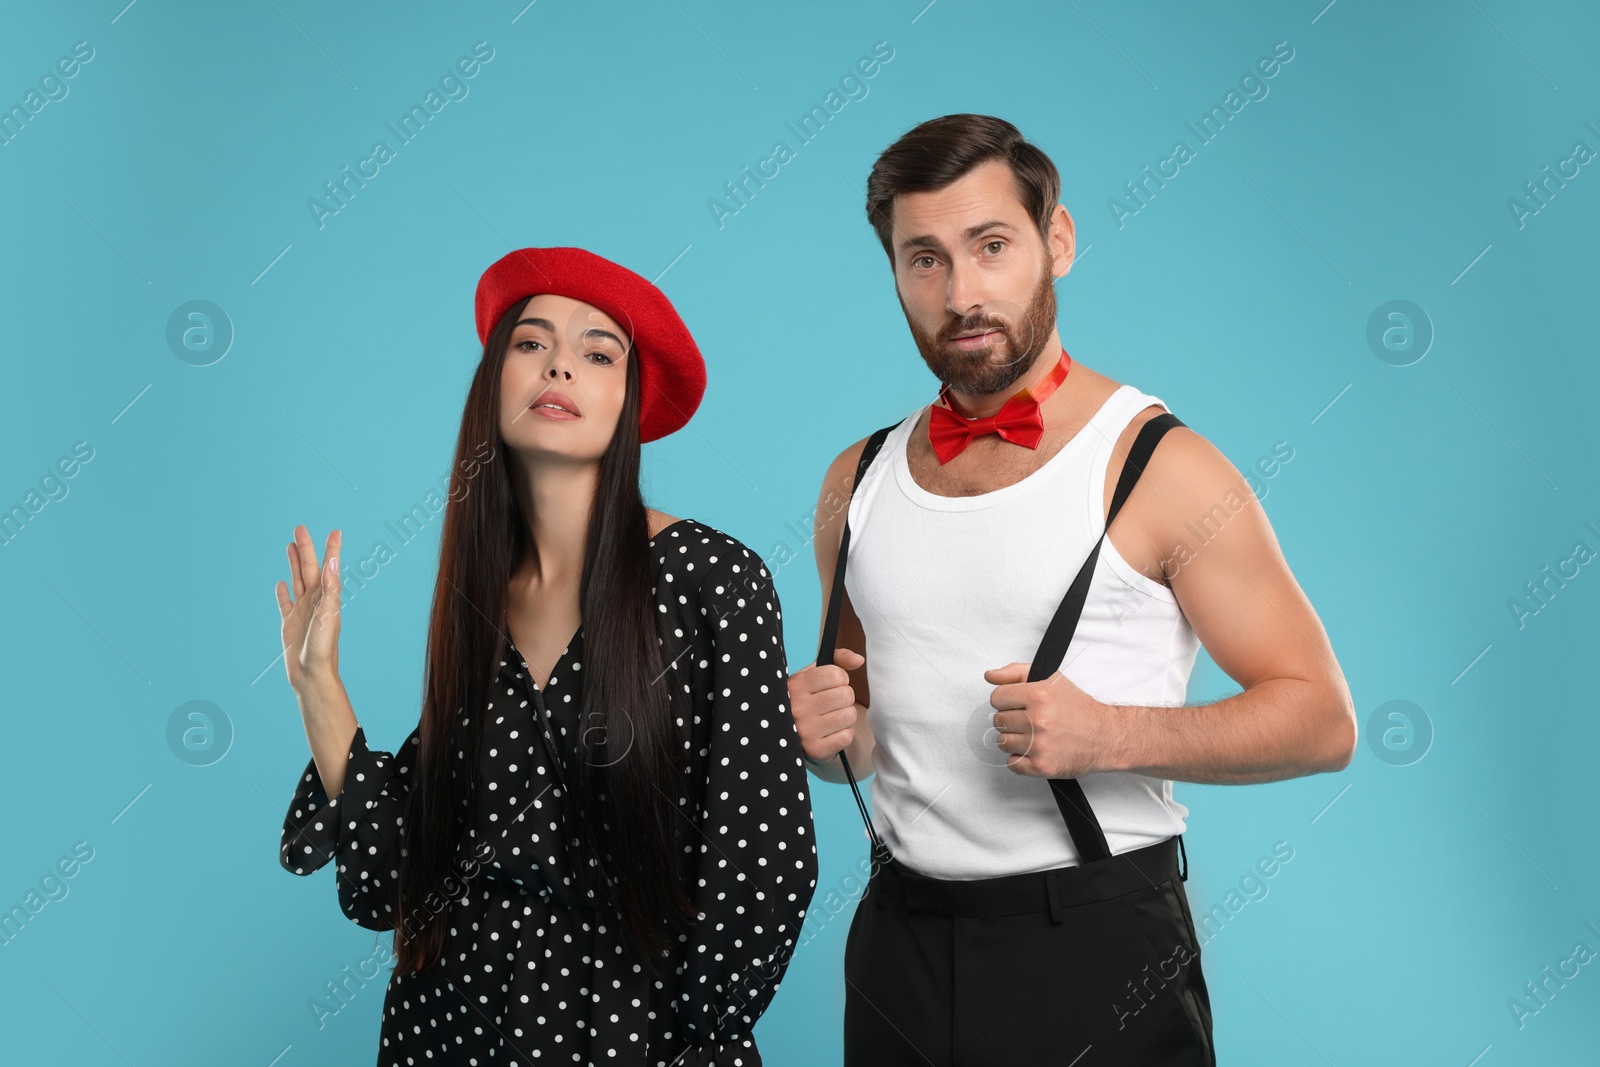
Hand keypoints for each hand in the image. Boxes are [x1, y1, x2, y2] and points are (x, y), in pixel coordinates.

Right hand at [276, 525, 342, 694]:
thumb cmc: (323, 646)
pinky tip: (281, 583)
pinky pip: (285, 603)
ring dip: (293, 563)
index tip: (335, 531)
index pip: (329, 566)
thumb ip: (330, 588)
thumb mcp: (328, 614)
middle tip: (299, 528)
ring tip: (290, 546)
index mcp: (327, 597)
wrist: (311, 673)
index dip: (331, 548)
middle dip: (305, 548)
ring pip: (296, 580)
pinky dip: (283, 592)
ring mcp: (301, 611)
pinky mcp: (289, 623)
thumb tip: (332, 561)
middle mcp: (315, 601)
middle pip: (308, 568)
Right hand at [786, 648, 863, 761]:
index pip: (837, 674)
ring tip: (832, 717)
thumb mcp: (815, 673)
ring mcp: (805, 730)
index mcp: (795, 685)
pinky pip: (846, 736)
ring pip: (849, 715)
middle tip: (832, 703)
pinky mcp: (815, 750)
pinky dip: (843, 734)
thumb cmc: (809, 698)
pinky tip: (830, 732)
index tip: (831, 685)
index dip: (840, 679)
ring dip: (846, 716)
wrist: (795, 734)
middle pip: (846, 695)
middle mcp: (797, 707)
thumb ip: (838, 659)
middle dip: (845, 698)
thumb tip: (859, 660)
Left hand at [985, 662, 1114, 777]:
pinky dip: (1021, 759)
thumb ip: (1016, 672)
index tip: (1018, 704)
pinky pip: (1012, 763)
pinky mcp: (1042, 766)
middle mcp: (1038, 720)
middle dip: (1011, 720)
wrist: (1105, 736)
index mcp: (1039, 695)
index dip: (1006, 700)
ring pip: (1003, 742)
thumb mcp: (1051, 679)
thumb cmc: (1080, 709)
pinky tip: (1035, 750)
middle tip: (1030, 720)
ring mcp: (1039, 745)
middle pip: (998, 721)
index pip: (997, 698)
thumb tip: (990, 676)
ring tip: (1033, 735)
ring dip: (1014, 740)